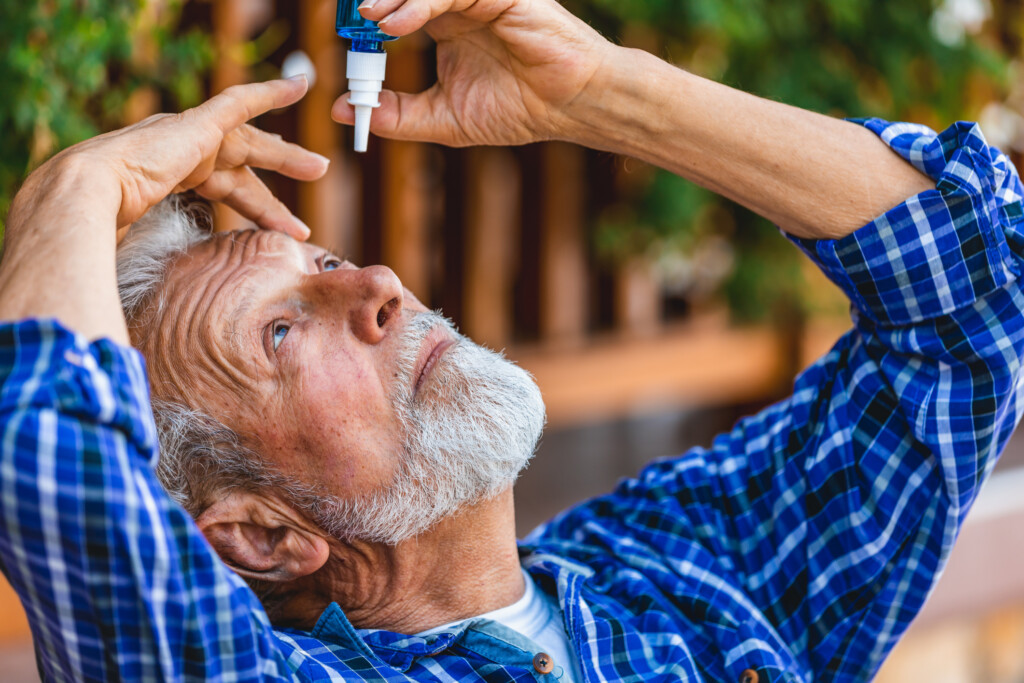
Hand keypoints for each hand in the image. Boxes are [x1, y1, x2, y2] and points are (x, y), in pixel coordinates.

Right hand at [37, 77, 326, 237]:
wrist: (83, 196)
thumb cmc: (99, 228)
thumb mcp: (141, 245)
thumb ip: (157, 258)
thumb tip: (153, 306)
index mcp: (168, 175)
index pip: (223, 188)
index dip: (255, 207)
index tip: (277, 228)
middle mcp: (180, 150)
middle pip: (243, 167)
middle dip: (276, 183)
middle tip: (306, 197)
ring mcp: (189, 134)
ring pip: (252, 143)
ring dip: (287, 155)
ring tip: (319, 167)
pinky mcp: (199, 123)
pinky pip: (242, 102)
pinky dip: (271, 92)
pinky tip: (299, 85)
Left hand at [331, 0, 612, 146]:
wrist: (568, 107)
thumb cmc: (519, 110)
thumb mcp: (444, 119)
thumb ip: (397, 114)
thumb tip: (344, 109)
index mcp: (444, 27)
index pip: (392, 10)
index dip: (365, 20)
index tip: (343, 36)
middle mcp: (457, 6)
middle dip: (370, 2)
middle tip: (346, 19)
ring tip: (366, 17)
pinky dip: (418, 3)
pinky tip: (396, 23)